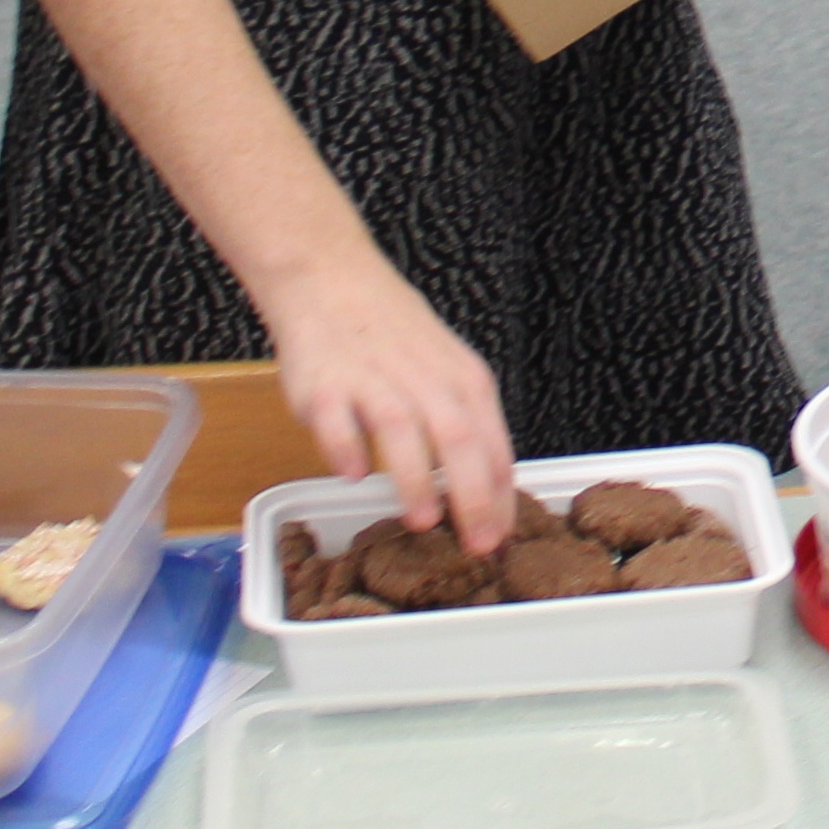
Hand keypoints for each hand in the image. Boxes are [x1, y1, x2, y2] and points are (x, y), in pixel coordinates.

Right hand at [266, 247, 516, 553]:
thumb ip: (466, 424)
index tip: (502, 540)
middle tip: (477, 546)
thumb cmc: (396, 336)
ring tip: (424, 522)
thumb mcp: (449, 371)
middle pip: (458, 439)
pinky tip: (352, 475)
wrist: (334, 283)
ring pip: (402, 430)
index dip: (500, 495)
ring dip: (414, 478)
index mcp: (463, 380)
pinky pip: (337, 420)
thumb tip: (488, 490)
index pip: (493, 443)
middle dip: (472, 496)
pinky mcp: (325, 387)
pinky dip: (346, 447)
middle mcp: (424, 381)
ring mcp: (373, 381)